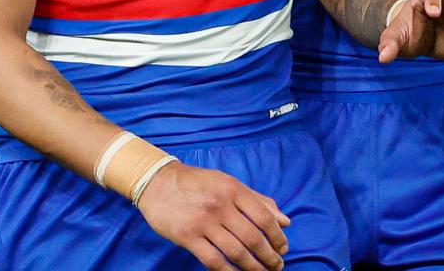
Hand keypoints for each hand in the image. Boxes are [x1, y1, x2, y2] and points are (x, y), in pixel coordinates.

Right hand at [137, 160, 289, 269]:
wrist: (158, 182)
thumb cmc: (198, 183)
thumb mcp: (228, 183)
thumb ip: (257, 200)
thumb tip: (285, 220)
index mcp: (233, 189)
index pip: (263, 216)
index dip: (277, 236)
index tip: (283, 248)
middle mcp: (221, 205)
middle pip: (252, 237)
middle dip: (269, 256)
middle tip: (277, 266)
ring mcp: (204, 222)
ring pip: (236, 252)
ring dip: (253, 267)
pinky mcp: (188, 237)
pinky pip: (213, 261)